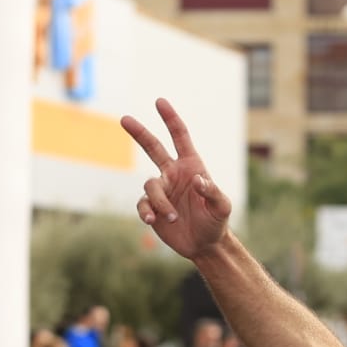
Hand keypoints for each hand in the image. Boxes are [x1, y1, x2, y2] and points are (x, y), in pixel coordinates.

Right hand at [120, 98, 231, 260]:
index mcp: (191, 167)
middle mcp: (173, 174)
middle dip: (139, 133)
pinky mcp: (152, 207)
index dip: (170, 119)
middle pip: (152, 147)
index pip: (180, 138)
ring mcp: (161, 190)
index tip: (160, 101)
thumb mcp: (222, 207)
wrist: (205, 245)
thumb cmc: (216, 222)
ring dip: (160, 201)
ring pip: (150, 186)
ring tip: (173, 216)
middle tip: (124, 118)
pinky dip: (147, 211)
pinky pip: (143, 204)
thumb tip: (198, 180)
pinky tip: (153, 220)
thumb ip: (213, 192)